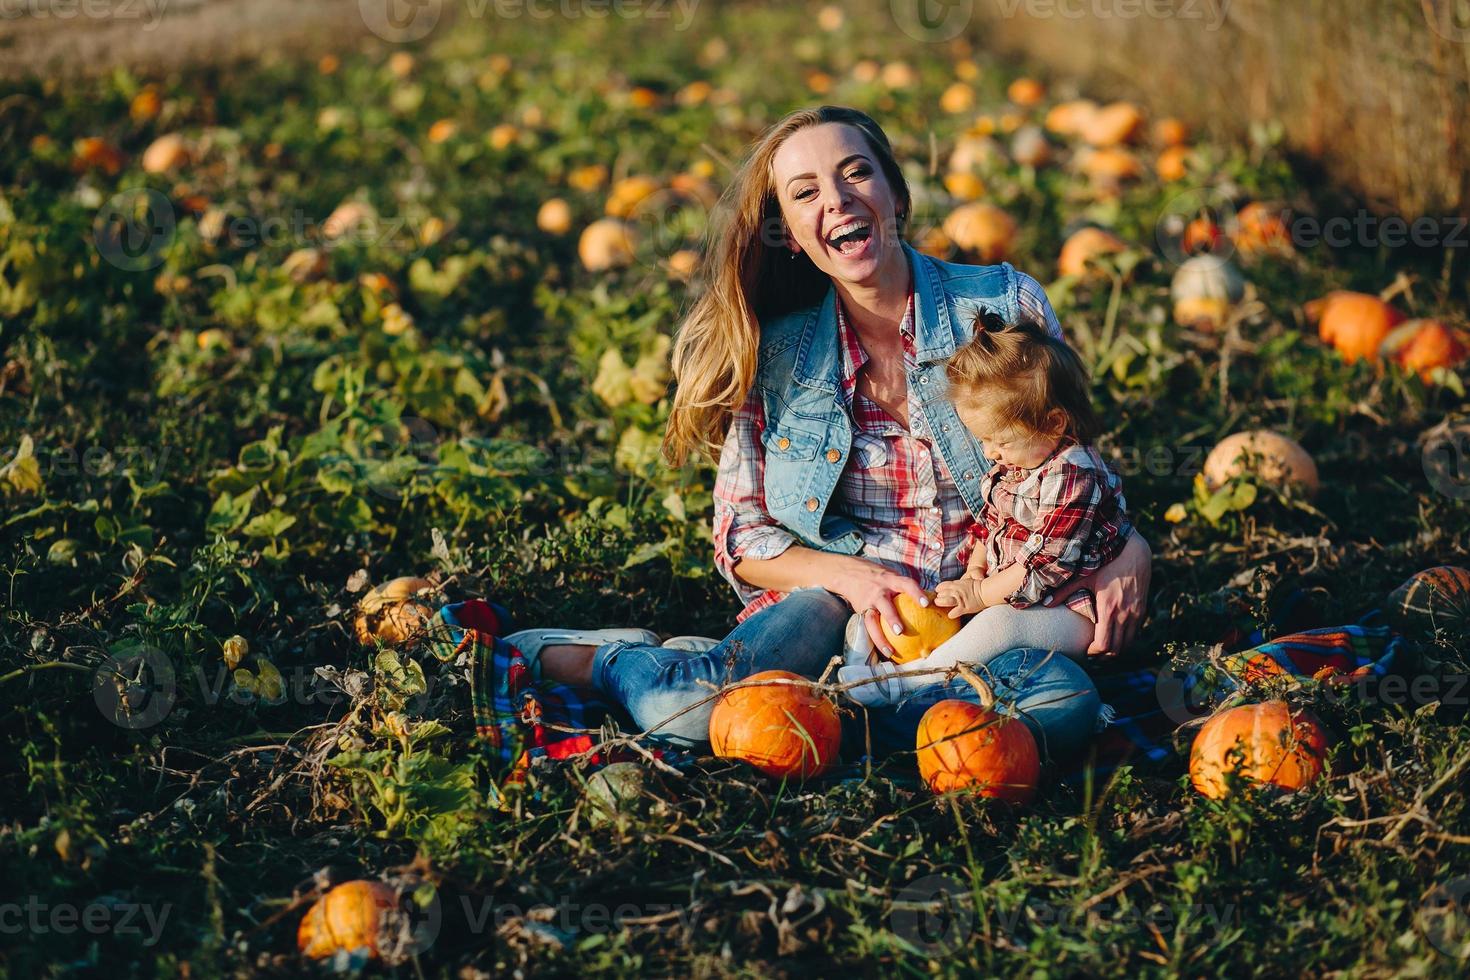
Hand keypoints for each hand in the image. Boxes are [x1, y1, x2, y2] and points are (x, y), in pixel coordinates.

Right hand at [828, 557, 929, 660]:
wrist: (848, 573)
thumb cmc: (879, 577)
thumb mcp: (892, 576)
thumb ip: (907, 587)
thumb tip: (934, 599)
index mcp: (890, 580)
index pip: (906, 584)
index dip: (916, 593)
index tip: (926, 604)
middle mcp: (878, 591)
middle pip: (884, 604)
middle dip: (891, 618)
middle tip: (900, 631)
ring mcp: (868, 602)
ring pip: (872, 620)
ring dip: (880, 637)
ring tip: (890, 651)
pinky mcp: (860, 611)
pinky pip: (868, 628)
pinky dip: (876, 640)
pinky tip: (886, 652)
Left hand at [933, 577, 985, 618]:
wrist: (986, 591)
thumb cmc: (977, 586)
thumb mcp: (965, 581)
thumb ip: (956, 584)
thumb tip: (948, 588)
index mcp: (956, 584)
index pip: (942, 586)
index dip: (938, 589)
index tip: (938, 592)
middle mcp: (957, 591)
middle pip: (942, 593)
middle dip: (938, 597)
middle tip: (937, 600)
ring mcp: (960, 599)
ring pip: (946, 601)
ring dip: (941, 603)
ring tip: (939, 603)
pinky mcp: (964, 608)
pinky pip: (954, 613)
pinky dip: (951, 614)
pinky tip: (950, 614)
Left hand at [1054, 533, 1150, 657]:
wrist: (1133, 552)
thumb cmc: (1106, 562)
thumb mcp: (1084, 575)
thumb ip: (1064, 591)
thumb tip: (1044, 603)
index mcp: (1108, 608)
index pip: (1104, 644)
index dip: (1094, 652)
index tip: (1085, 650)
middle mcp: (1125, 614)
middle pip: (1116, 649)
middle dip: (1103, 655)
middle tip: (1091, 652)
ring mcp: (1136, 613)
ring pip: (1128, 644)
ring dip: (1116, 649)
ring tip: (1102, 647)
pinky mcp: (1142, 610)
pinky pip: (1135, 633)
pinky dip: (1125, 639)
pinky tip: (1115, 634)